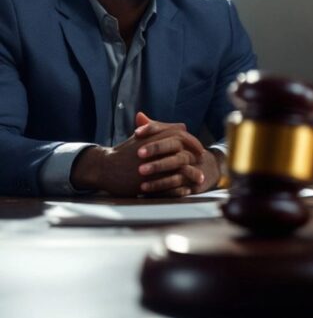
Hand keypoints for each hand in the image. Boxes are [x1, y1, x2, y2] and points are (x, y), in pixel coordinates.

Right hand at [71, 112, 217, 196]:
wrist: (103, 167)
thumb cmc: (125, 152)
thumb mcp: (143, 137)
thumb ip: (163, 130)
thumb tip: (183, 126)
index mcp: (152, 136)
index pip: (180, 135)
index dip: (192, 142)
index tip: (199, 148)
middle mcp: (152, 150)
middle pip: (182, 150)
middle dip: (195, 156)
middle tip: (203, 162)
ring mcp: (149, 167)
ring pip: (177, 170)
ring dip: (191, 174)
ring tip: (201, 179)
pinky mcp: (145, 183)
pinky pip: (167, 187)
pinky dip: (178, 189)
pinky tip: (186, 190)